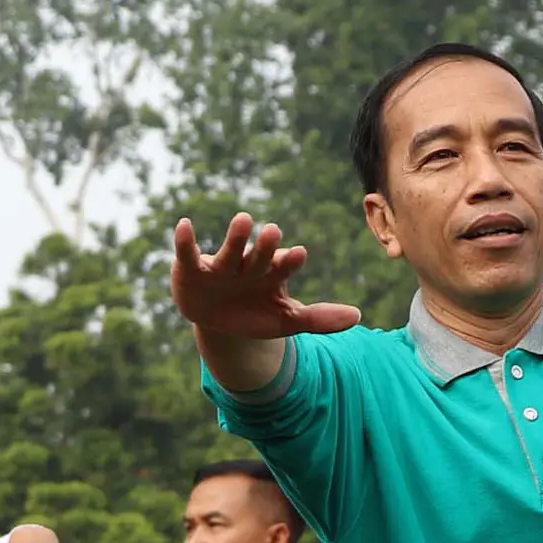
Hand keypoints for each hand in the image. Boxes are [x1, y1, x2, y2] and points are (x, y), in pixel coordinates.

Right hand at [169, 213, 365, 340]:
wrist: (219, 322)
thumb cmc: (255, 315)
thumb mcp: (286, 321)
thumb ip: (319, 319)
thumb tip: (358, 317)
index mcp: (271, 274)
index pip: (284, 266)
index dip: (290, 261)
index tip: (299, 254)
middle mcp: (247, 266)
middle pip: (258, 255)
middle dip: (265, 246)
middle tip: (274, 231)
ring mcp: (220, 266)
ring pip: (229, 251)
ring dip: (236, 237)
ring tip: (245, 220)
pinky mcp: (192, 269)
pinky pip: (188, 253)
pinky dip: (185, 241)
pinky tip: (184, 224)